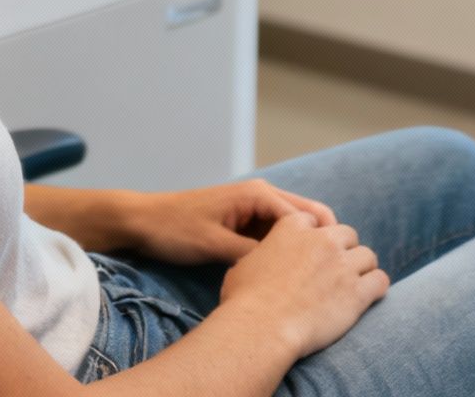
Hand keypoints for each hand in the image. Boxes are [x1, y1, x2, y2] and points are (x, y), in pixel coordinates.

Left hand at [121, 179, 338, 264]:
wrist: (142, 222)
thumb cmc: (173, 229)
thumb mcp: (215, 245)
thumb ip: (252, 254)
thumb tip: (285, 270)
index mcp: (257, 195)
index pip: (306, 217)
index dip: (321, 244)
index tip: (332, 271)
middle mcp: (260, 196)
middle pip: (305, 219)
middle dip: (318, 244)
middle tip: (331, 276)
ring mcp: (253, 209)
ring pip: (291, 230)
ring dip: (301, 249)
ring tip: (314, 280)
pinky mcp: (244, 223)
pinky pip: (273, 236)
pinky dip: (282, 252)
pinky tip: (288, 276)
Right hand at [218, 212, 387, 358]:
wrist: (261, 327)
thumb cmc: (244, 299)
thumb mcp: (244, 264)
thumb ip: (263, 254)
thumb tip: (264, 259)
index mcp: (292, 227)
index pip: (313, 220)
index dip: (313, 237)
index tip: (311, 253)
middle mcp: (321, 240)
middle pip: (346, 234)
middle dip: (343, 249)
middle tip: (335, 270)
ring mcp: (341, 265)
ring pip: (368, 255)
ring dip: (362, 267)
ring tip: (354, 283)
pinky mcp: (357, 292)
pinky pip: (381, 280)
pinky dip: (377, 287)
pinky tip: (368, 296)